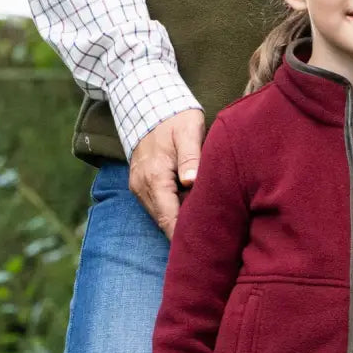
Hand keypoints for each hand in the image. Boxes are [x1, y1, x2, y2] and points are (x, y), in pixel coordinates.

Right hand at [128, 108, 205, 238]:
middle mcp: (142, 187)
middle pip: (165, 223)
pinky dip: (174, 212)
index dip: (186, 237)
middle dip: (186, 235)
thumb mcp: (188, 131)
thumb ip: (191, 157)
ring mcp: (139, 187)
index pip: (170, 219)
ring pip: (161, 216)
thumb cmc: (174, 117)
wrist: (148, 103)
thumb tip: (192, 182)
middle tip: (213, 246)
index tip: (205, 250)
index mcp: (154, 178)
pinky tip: (193, 213)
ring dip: (180, 224)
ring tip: (206, 233)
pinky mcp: (141, 185)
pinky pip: (158, 206)